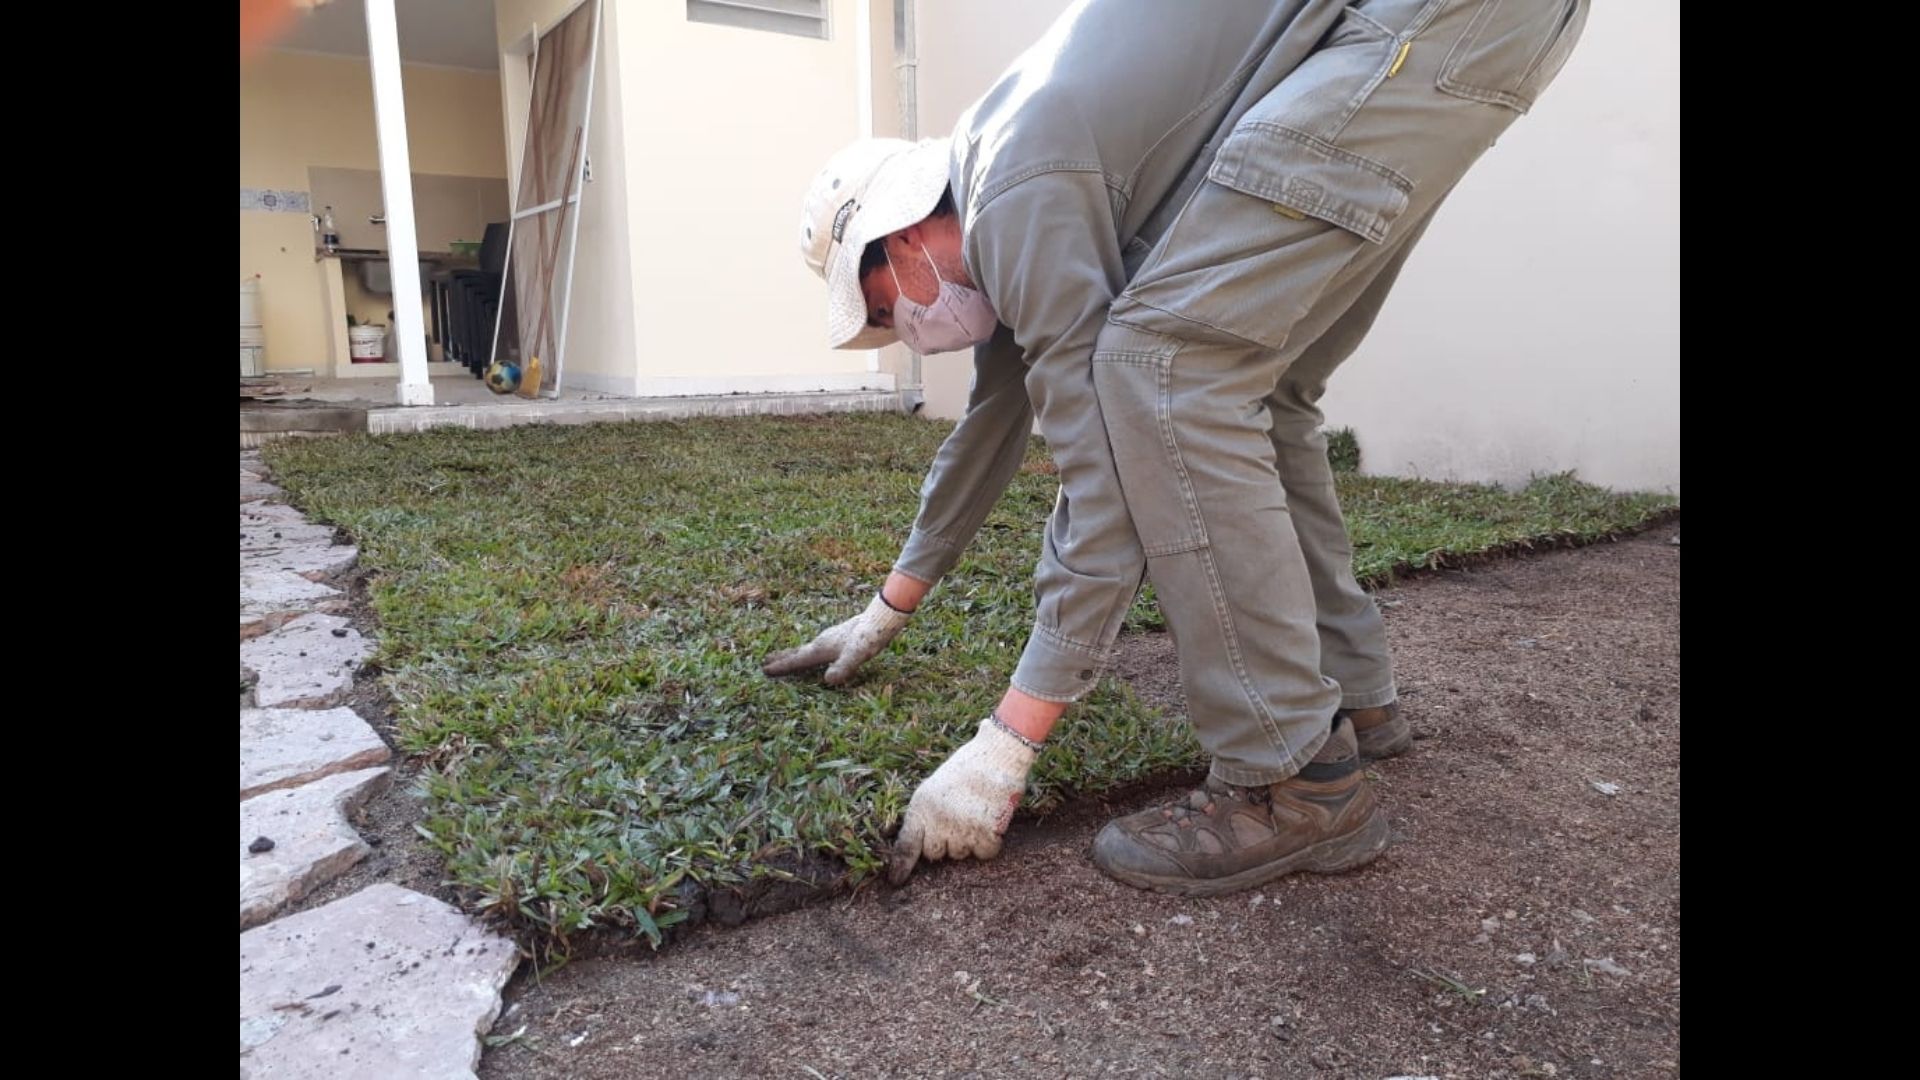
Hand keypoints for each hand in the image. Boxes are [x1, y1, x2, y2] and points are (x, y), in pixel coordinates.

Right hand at [762, 594, 910, 685]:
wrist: (880, 620)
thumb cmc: (869, 638)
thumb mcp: (856, 655)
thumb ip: (843, 667)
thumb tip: (827, 681)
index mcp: (822, 648)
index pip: (797, 659)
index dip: (782, 666)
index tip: (765, 670)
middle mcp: (822, 641)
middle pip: (797, 652)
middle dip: (781, 659)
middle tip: (765, 663)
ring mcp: (829, 638)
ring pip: (804, 648)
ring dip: (791, 654)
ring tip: (781, 657)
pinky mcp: (837, 637)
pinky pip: (814, 647)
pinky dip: (805, 652)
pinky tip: (812, 653)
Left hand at [888, 717, 1039, 883]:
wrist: (996, 754)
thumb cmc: (967, 767)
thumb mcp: (935, 786)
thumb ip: (926, 813)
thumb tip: (922, 842)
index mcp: (921, 807)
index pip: (906, 844)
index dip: (901, 865)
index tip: (896, 880)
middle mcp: (937, 821)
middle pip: (935, 853)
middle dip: (944, 843)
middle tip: (957, 821)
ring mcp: (961, 829)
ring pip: (960, 854)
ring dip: (968, 841)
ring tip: (976, 814)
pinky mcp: (985, 833)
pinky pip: (984, 853)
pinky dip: (989, 842)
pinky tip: (991, 821)